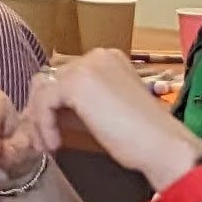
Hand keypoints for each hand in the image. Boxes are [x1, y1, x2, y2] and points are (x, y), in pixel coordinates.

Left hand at [28, 50, 201, 184]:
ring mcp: (88, 66)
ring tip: (47, 145)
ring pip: (43, 90)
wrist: (162, 145)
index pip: (65, 74)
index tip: (49, 130)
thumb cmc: (141, 136)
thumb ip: (78, 105)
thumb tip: (46, 112)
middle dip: (41, 110)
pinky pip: (44, 102)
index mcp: (108, 59)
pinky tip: (56, 144)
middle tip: (41, 139)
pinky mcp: (78, 83)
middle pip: (50, 78)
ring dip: (39, 120)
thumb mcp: (104, 112)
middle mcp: (97, 56)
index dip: (51, 103)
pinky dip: (44, 125)